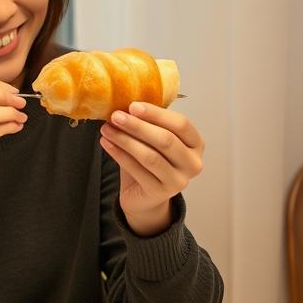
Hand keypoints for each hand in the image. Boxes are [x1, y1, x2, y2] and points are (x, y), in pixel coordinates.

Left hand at [98, 101, 204, 236]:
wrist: (145, 197)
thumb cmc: (151, 161)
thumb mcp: (154, 140)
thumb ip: (148, 123)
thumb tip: (126, 105)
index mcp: (196, 144)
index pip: (181, 124)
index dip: (156, 113)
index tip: (132, 105)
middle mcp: (193, 163)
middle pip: (166, 140)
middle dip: (138, 126)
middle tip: (115, 116)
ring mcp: (179, 181)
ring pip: (150, 156)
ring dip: (125, 140)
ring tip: (106, 128)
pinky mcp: (160, 193)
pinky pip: (137, 170)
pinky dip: (119, 155)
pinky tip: (107, 143)